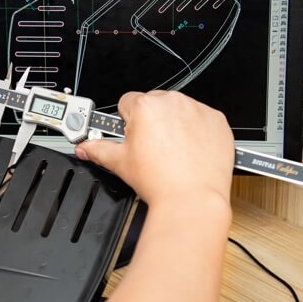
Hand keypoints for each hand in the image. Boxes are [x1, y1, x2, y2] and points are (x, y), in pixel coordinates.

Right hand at [75, 91, 234, 206]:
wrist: (193, 199)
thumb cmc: (160, 181)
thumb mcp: (120, 163)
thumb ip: (98, 149)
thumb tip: (85, 147)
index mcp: (145, 107)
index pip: (127, 102)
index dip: (127, 121)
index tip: (134, 136)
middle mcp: (172, 102)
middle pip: (154, 104)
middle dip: (151, 121)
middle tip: (152, 148)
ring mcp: (197, 110)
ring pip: (178, 110)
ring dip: (174, 124)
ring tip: (172, 152)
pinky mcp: (217, 120)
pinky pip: (202, 118)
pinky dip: (197, 131)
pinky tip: (190, 151)